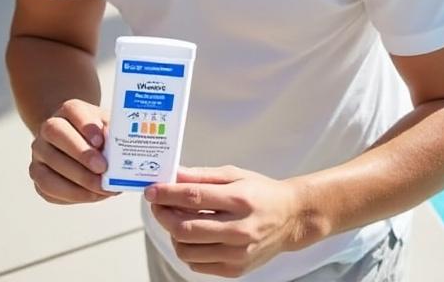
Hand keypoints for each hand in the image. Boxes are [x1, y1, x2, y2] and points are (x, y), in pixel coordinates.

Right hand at [28, 99, 118, 204]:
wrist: (79, 142)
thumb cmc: (100, 135)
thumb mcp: (110, 127)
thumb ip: (115, 135)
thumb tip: (123, 153)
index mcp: (69, 110)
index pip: (73, 111)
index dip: (86, 126)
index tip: (101, 141)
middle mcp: (48, 128)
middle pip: (56, 135)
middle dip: (81, 154)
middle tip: (103, 169)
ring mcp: (39, 152)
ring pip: (49, 165)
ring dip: (77, 181)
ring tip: (102, 189)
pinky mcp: (37, 173)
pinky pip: (47, 188)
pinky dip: (72, 195)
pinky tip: (92, 195)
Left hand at [146, 166, 308, 277]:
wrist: (292, 218)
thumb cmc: (263, 194)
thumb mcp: (236, 175)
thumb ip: (203, 175)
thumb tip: (173, 175)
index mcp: (241, 200)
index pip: (193, 198)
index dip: (166, 194)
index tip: (151, 191)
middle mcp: (240, 229)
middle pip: (185, 228)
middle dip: (163, 215)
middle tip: (158, 205)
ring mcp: (237, 253)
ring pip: (186, 250)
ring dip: (173, 234)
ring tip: (177, 221)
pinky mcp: (235, 269)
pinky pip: (197, 264)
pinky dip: (188, 250)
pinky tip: (193, 236)